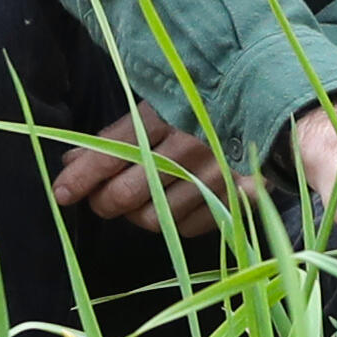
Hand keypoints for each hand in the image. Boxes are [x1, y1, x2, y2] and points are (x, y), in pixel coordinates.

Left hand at [44, 115, 225, 234]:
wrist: (275, 110)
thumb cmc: (205, 107)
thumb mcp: (159, 109)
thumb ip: (116, 136)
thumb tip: (70, 159)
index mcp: (167, 115)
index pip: (110, 152)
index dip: (80, 176)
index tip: (61, 193)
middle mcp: (188, 147)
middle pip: (127, 195)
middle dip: (104, 202)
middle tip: (101, 200)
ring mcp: (213, 175)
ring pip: (154, 218)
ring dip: (138, 215)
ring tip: (142, 200)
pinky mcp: (233, 198)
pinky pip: (187, 229)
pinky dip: (174, 223)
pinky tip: (176, 204)